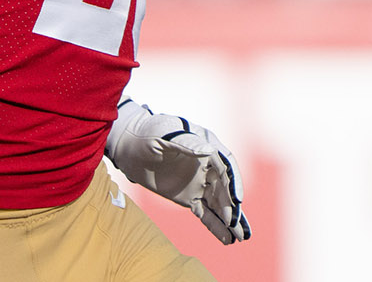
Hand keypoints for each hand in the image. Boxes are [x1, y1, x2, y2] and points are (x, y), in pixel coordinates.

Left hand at [105, 99, 250, 244]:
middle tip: (236, 225)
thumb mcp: (164, 134)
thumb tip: (208, 151)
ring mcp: (200, 182)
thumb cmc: (147, 133)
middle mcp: (208, 166)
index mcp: (207, 146)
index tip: (237, 200)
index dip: (233, 183)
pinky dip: (215, 226)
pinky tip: (226, 239)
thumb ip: (185, 142)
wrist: (129, 147)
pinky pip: (205, 213)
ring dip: (230, 220)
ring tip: (242, 238)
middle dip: (232, 207)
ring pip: (219, 203)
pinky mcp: (190, 197)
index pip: (226, 166)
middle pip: (225, 188)